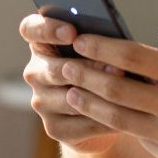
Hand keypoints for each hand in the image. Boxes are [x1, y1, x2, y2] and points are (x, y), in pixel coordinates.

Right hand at [18, 14, 124, 153]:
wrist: (105, 109)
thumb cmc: (104, 67)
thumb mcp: (101, 49)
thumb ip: (99, 41)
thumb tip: (114, 39)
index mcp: (42, 43)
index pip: (30, 29)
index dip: (47, 29)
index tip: (72, 32)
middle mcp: (35, 72)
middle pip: (54, 69)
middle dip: (88, 69)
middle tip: (117, 68)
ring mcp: (41, 101)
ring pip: (69, 99)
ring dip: (99, 96)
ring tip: (126, 91)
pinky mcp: (54, 127)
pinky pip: (80, 124)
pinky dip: (104, 119)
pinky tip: (125, 114)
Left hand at [61, 18, 157, 157]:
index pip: (133, 58)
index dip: (101, 47)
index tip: (81, 39)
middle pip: (116, 89)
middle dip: (84, 74)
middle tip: (64, 64)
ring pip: (119, 118)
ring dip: (91, 103)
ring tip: (73, 91)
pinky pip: (140, 137)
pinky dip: (120, 123)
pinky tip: (105, 113)